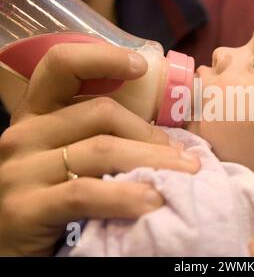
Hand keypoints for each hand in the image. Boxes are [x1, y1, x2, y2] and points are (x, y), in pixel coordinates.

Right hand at [0, 43, 199, 255]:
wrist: (12, 248)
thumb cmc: (51, 198)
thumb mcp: (68, 159)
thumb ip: (98, 138)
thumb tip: (165, 139)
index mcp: (36, 116)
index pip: (60, 66)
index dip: (101, 57)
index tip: (140, 66)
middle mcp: (23, 135)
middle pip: (102, 113)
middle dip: (151, 134)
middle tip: (182, 157)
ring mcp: (20, 171)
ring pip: (103, 150)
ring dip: (153, 162)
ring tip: (182, 176)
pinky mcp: (26, 208)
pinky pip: (87, 193)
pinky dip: (126, 196)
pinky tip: (152, 202)